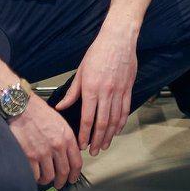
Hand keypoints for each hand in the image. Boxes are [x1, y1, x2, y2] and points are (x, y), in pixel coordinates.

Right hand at [9, 93, 82, 188]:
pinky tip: (35, 174)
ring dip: (47, 180)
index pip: (76, 162)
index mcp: (67, 137)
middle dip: (61, 181)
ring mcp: (42, 152)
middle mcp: (57, 146)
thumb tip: (69, 154)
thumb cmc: (39, 112)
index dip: (75, 174)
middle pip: (63, 172)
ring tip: (44, 179)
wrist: (22, 108)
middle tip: (59, 184)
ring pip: (49, 176)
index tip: (72, 179)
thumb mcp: (60, 123)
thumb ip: (66, 139)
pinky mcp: (29, 156)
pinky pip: (35, 175)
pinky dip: (35, 177)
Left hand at [57, 25, 137, 155]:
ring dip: (110, 135)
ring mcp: (119, 91)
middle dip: (98, 140)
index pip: (88, 118)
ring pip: (115, 119)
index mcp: (91, 88)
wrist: (118, 39)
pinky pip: (125, 109)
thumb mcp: (80, 71)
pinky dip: (121, 122)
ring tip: (105, 145)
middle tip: (94, 151)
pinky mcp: (128, 88)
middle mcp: (106, 92)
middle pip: (102, 123)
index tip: (82, 144)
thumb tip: (60, 107)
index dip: (85, 134)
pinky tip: (117, 130)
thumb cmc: (97, 52)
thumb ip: (72, 92)